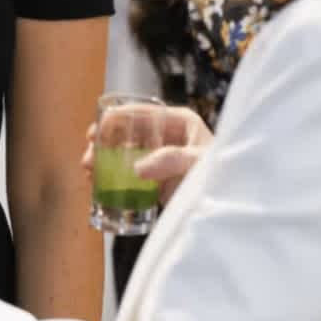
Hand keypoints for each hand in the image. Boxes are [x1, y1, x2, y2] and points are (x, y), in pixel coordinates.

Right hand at [82, 106, 212, 205]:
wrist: (231, 208)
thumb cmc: (223, 176)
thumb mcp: (199, 163)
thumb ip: (172, 160)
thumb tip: (137, 168)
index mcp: (179, 122)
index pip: (142, 112)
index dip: (116, 119)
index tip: (97, 131)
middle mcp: (167, 136)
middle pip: (128, 132)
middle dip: (104, 142)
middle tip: (89, 158)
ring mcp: (160, 158)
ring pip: (124, 153)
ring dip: (104, 160)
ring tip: (89, 172)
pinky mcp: (157, 179)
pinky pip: (130, 174)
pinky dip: (113, 178)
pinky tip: (99, 185)